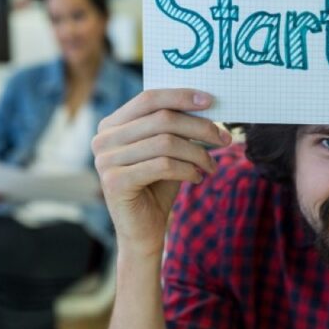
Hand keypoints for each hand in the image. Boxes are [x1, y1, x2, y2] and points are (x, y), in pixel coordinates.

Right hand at [92, 89, 231, 258]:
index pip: (148, 98)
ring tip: (211, 165)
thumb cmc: (156, 187)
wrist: (143, 231)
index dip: (180, 96)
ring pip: (166, 142)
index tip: (211, 101)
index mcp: (111, 124)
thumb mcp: (167, 151)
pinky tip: (197, 177)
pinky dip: (187, 170)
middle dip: (199, 127)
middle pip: (161, 119)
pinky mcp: (115, 182)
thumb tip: (206, 103)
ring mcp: (105, 160)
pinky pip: (163, 165)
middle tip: (225, 138)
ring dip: (197, 153)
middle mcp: (103, 139)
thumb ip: (175, 127)